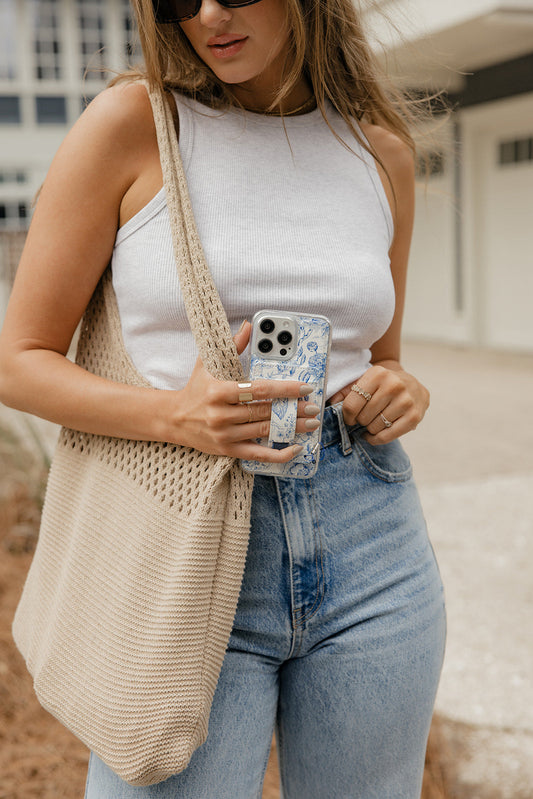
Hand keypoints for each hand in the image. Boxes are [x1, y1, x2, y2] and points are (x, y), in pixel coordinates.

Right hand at [170, 321, 319, 460]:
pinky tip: (296, 448)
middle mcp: (221, 415)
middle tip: (314, 406)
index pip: (259, 389)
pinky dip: (278, 454)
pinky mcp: (227, 450)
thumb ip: (232, 345)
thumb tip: (249, 325)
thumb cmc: (195, 388)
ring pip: (265, 431)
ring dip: (292, 428)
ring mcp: (225, 435)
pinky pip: (258, 455)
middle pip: (266, 411)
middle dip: (294, 409)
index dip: (284, 389)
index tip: (304, 387)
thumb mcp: (207, 363)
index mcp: (219, 391)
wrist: (173, 419)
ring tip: (312, 422)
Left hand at [329, 363, 429, 444]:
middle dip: (360, 421)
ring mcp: (406, 401)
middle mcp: (394, 385)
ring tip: (373, 421)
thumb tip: (330, 403)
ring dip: (370, 429)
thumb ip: (345, 391)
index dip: (347, 416)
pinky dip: (376, 439)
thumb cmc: (382, 385)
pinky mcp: (414, 416)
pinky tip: (373, 435)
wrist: (411, 384)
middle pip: (363, 417)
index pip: (351, 404)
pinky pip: (387, 436)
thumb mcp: (365, 381)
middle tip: (364, 417)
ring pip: (375, 427)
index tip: (349, 418)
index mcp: (378, 374)